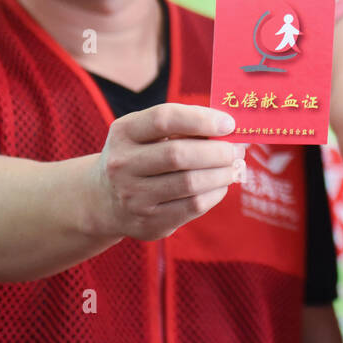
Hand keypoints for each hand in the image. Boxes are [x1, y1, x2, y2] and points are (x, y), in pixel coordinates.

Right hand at [91, 104, 246, 240]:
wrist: (105, 200)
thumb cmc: (141, 155)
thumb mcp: (148, 133)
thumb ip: (184, 125)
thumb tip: (229, 127)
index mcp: (124, 132)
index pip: (164, 119)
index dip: (201, 119)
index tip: (228, 124)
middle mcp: (122, 164)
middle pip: (179, 155)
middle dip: (217, 151)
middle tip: (237, 149)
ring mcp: (133, 197)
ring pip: (190, 183)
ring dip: (222, 173)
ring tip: (234, 167)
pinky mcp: (149, 222)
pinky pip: (193, 206)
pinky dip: (215, 193)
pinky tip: (220, 184)